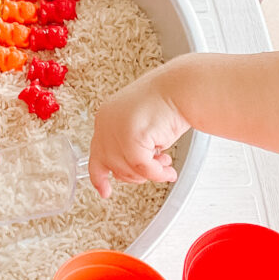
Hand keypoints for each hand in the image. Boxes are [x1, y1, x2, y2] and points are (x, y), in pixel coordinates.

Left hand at [87, 66, 191, 198]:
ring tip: (166, 167)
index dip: (100, 177)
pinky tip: (169, 171)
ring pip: (128, 170)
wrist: (182, 88)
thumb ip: (129, 146)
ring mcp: (116, 130)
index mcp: (105, 118)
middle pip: (113, 166)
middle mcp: (106, 123)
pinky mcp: (130, 137)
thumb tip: (131, 171)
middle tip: (155, 169)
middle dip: (136, 174)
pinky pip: (143, 168)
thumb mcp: (141, 127)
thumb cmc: (168, 103)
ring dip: (151, 174)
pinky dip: (158, 174)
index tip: (105, 191)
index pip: (96, 154)